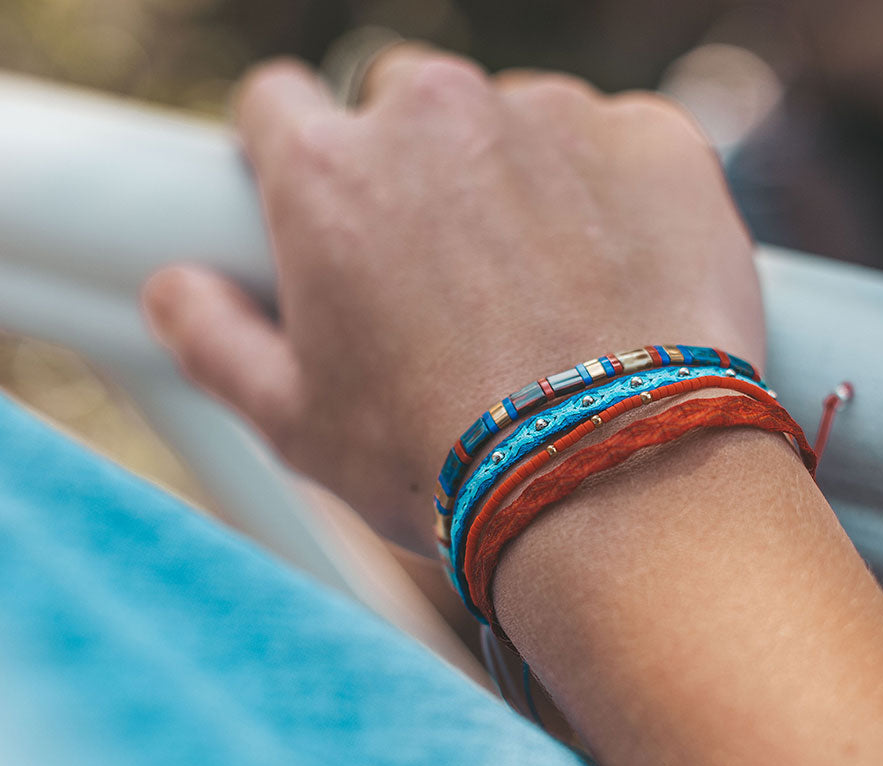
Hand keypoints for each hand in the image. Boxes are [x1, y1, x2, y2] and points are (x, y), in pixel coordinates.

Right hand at [143, 49, 762, 554]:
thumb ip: (214, 339)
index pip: (281, 107)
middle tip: (449, 281)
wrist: (614, 489)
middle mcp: (436, 117)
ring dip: (518, 187)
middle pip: (405, 108)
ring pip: (515, 126)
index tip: (332, 215)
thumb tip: (176, 289)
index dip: (298, 161)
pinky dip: (610, 200)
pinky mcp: (655, 143)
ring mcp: (555, 120)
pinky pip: (614, 149)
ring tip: (543, 303)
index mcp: (330, 174)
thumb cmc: (444, 464)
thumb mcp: (296, 425)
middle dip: (415, 175)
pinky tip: (614, 287)